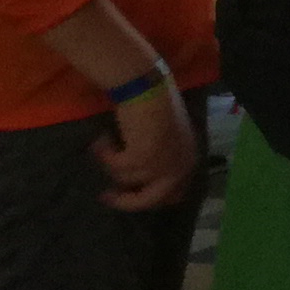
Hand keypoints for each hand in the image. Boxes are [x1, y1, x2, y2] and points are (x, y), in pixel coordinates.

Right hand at [89, 81, 199, 212]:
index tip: (128, 195)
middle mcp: (179, 168)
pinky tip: (101, 139)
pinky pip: (114, 166)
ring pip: (125, 179)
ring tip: (103, 144)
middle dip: (125, 202)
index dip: (150, 199)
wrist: (148, 88)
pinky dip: (104, 153)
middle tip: (105, 196)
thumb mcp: (167, 137)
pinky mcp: (141, 158)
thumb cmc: (156, 105)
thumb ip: (162, 158)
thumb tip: (144, 179)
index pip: (174, 195)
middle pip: (150, 200)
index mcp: (188, 162)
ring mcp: (161, 165)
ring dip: (109, 163)